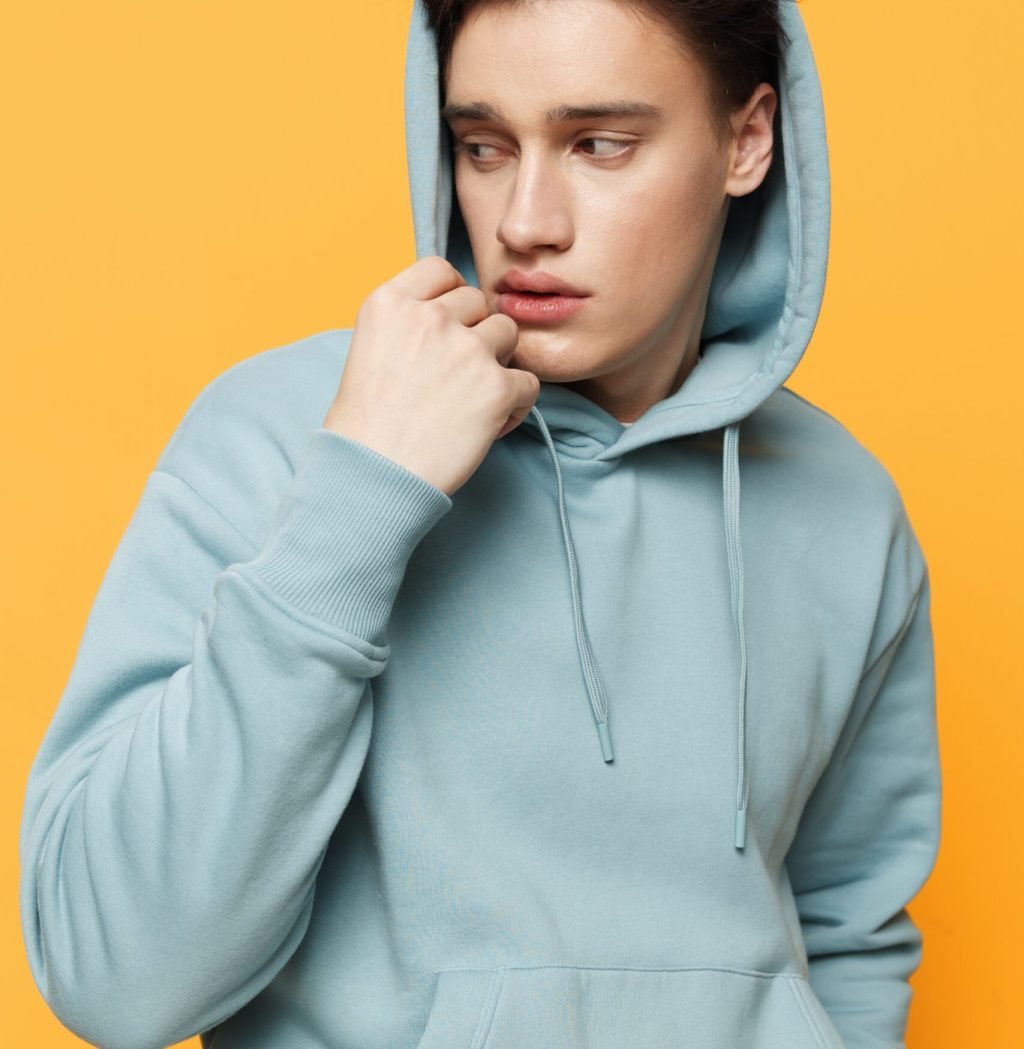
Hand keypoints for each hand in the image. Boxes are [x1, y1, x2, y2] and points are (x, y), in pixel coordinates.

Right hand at [322, 256, 539, 495]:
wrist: (373, 477)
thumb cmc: (364, 428)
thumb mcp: (369, 351)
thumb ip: (407, 324)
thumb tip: (450, 316)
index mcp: (389, 303)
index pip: (440, 269)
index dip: (450, 296)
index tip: (447, 325)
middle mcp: (429, 317)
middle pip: (478, 301)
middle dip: (474, 333)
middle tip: (456, 375)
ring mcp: (466, 349)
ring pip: (507, 333)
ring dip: (497, 363)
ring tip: (474, 400)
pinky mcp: (496, 387)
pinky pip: (528, 382)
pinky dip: (514, 405)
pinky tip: (488, 426)